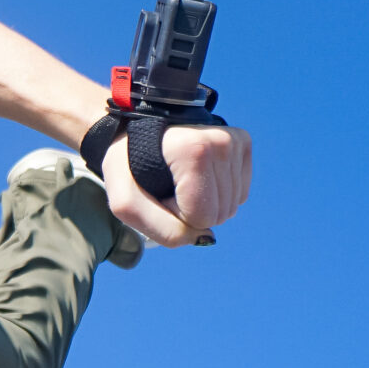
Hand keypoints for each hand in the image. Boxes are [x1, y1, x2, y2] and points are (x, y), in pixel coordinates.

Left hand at [101, 123, 253, 246]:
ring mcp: (234, 140)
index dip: (174, 213)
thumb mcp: (126, 201)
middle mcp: (220, 141)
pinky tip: (197, 175)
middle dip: (190, 210)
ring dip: (203, 202)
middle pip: (220, 213)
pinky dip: (217, 193)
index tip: (156, 191)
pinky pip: (240, 193)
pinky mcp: (242, 142)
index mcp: (193, 149)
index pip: (202, 217)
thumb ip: (162, 230)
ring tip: (179, 178)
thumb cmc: (127, 166)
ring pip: (231, 206)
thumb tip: (206, 237)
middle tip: (167, 185)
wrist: (134, 130)